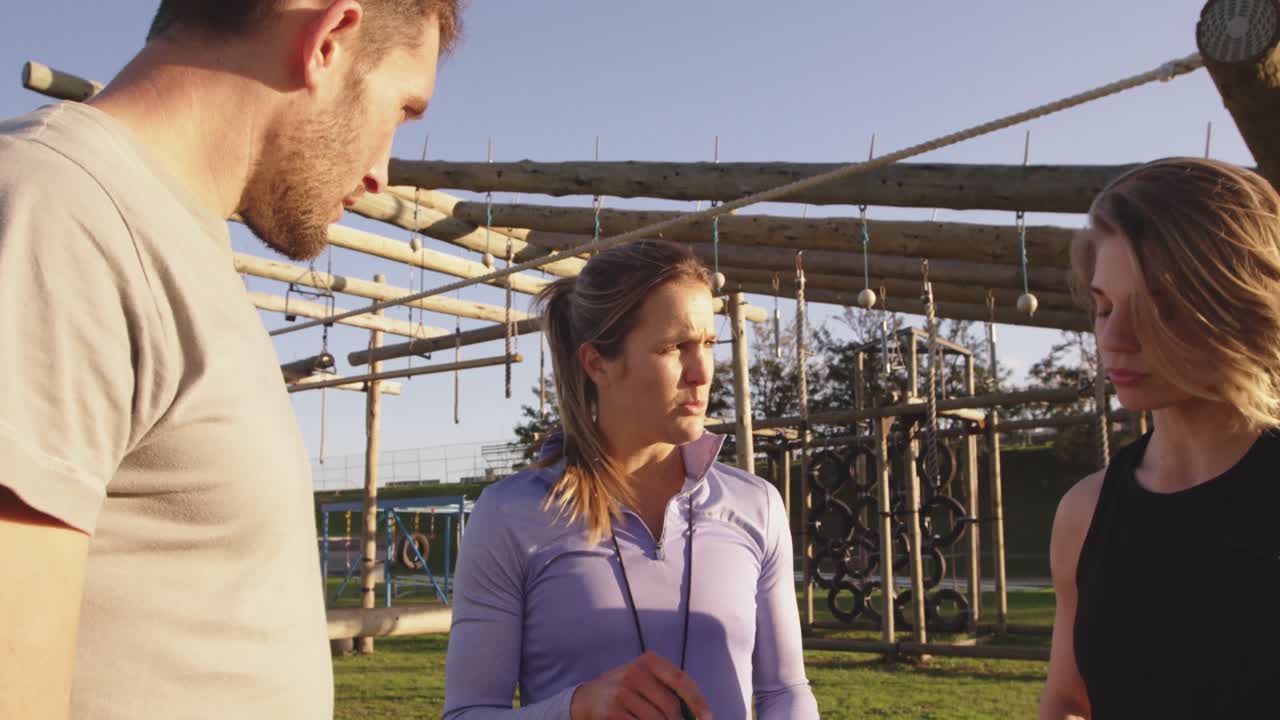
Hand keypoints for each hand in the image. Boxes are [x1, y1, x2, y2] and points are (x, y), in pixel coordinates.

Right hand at [569, 651, 712, 719]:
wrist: (585, 698)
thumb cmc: (625, 690)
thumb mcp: (645, 679)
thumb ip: (670, 689)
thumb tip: (699, 714)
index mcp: (648, 661)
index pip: (680, 680)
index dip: (697, 701)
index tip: (707, 718)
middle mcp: (634, 673)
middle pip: (671, 706)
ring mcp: (621, 692)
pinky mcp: (612, 712)